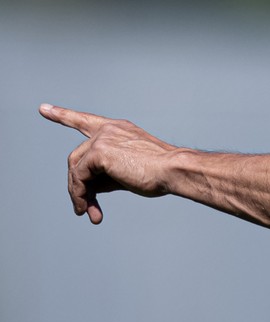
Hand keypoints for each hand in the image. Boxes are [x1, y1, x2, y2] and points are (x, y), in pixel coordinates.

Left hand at [39, 104, 176, 223]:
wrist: (174, 170)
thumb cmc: (160, 173)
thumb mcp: (127, 171)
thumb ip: (105, 175)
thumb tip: (86, 189)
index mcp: (118, 130)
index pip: (85, 120)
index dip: (63, 115)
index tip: (44, 109)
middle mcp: (108, 130)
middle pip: (76, 158)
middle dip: (77, 185)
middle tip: (84, 209)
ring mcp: (102, 139)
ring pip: (75, 169)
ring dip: (79, 194)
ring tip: (87, 212)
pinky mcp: (99, 152)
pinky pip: (78, 177)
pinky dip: (80, 194)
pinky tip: (89, 208)